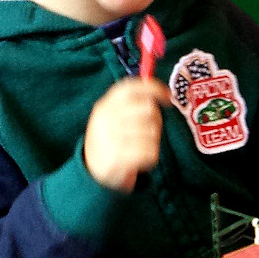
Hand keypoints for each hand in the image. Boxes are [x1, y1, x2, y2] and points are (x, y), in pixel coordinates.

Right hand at [83, 77, 167, 192]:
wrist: (91, 170)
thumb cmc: (111, 138)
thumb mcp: (113, 116)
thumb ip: (135, 102)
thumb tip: (165, 93)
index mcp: (106, 105)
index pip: (132, 87)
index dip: (154, 89)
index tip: (167, 96)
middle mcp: (106, 118)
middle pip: (149, 110)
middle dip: (155, 121)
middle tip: (147, 132)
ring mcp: (110, 138)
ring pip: (152, 133)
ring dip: (152, 142)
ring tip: (139, 148)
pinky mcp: (117, 158)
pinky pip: (150, 153)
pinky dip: (150, 158)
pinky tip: (139, 160)